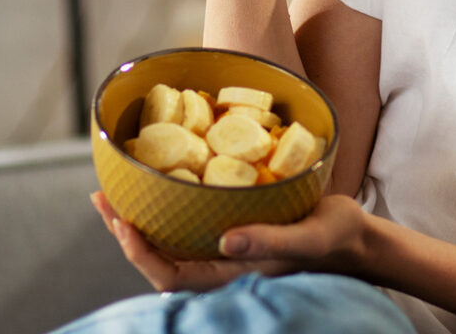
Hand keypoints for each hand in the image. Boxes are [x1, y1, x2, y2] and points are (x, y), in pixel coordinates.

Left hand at [91, 192, 373, 292]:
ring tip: (116, 189)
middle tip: (102, 197)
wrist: (353, 235)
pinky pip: (189, 219)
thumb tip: (224, 240)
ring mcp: (224, 246)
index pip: (169, 276)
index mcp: (230, 275)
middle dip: (126, 230)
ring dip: (140, 216)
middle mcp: (219, 263)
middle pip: (158, 256)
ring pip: (169, 238)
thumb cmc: (333, 238)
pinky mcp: (232, 225)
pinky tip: (160, 179)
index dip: (139, 254)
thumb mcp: (307, 238)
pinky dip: (167, 202)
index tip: (122, 223)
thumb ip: (269, 241)